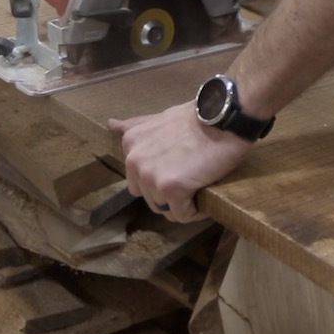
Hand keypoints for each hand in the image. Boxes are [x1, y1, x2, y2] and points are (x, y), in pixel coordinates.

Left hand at [109, 101, 253, 222]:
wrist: (222, 118)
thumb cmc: (197, 118)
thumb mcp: (159, 118)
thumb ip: (136, 126)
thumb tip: (110, 123)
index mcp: (130, 144)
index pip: (140, 180)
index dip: (162, 178)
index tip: (181, 168)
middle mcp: (134, 161)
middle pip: (150, 198)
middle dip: (170, 193)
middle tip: (191, 176)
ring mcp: (150, 176)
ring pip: (166, 208)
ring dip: (183, 203)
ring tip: (199, 183)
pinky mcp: (170, 188)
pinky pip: (183, 215)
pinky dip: (196, 211)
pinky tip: (205, 194)